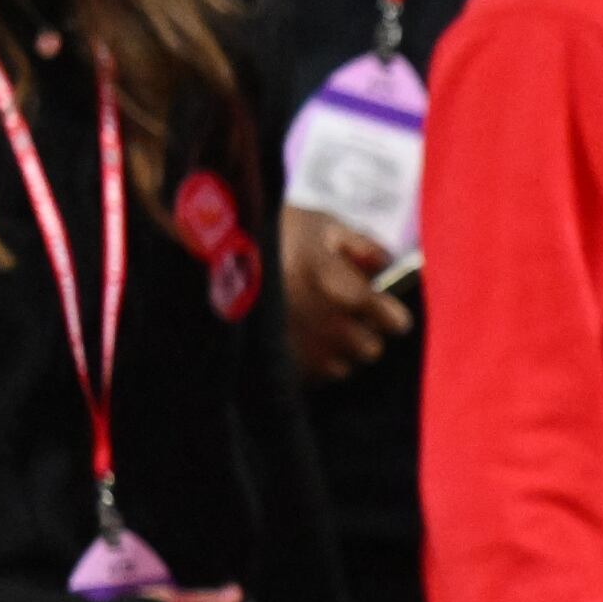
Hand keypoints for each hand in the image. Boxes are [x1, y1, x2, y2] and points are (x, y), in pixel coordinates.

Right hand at [282, 205, 410, 381]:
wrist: (210, 253)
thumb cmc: (275, 235)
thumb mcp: (321, 225)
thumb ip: (365, 246)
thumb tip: (389, 268)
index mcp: (338, 287)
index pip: (392, 321)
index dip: (392, 315)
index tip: (387, 311)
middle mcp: (324, 326)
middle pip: (370, 349)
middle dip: (363, 331)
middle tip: (344, 313)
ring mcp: (302, 351)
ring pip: (343, 366)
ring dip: (337, 348)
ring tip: (314, 321)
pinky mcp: (281, 368)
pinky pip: (315, 376)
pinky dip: (312, 360)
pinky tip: (296, 335)